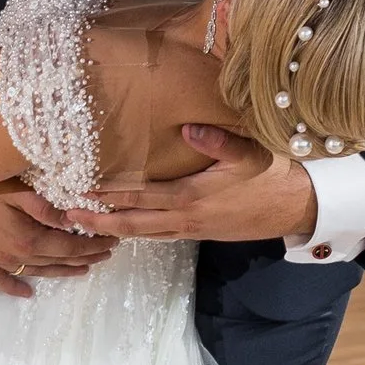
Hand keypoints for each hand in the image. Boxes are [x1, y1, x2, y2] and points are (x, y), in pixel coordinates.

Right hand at [0, 190, 113, 297]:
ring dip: (60, 271)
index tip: (113, 241)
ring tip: (82, 269)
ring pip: (34, 272)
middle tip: (106, 253)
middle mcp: (12, 256)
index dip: (92, 245)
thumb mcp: (20, 188)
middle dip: (84, 257)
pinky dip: (13, 287)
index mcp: (26, 239)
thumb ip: (47, 209)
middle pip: (56, 261)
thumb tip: (74, 223)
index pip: (69, 247)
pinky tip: (28, 293)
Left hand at [76, 124, 319, 243]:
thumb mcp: (249, 154)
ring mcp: (191, 229)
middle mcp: (185, 218)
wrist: (299, 207)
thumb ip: (218, 141)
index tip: (80, 190)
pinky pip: (159, 236)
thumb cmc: (273, 176)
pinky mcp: (199, 232)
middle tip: (66, 217)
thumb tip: (187, 128)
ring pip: (144, 234)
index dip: (109, 194)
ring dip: (113, 230)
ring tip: (84, 225)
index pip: (140, 196)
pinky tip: (123, 228)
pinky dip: (137, 233)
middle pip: (133, 224)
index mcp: (191, 197)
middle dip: (98, 221)